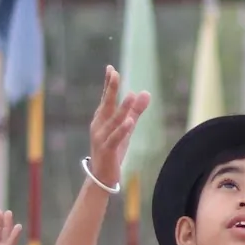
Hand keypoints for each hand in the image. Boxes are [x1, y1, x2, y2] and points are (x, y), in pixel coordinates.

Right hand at [88, 66, 150, 187]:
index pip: (105, 98)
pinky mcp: (107, 150)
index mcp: (101, 118)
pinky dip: (122, 129)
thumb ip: (135, 111)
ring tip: (130, 95)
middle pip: (106, 105)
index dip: (108, 84)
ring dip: (122, 108)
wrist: (102, 175)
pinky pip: (115, 138)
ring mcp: (101, 137)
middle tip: (115, 73)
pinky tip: (130, 121)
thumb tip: (145, 92)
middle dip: (110, 89)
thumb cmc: (113, 149)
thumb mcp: (126, 128)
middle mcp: (98, 125)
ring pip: (113, 121)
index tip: (111, 69)